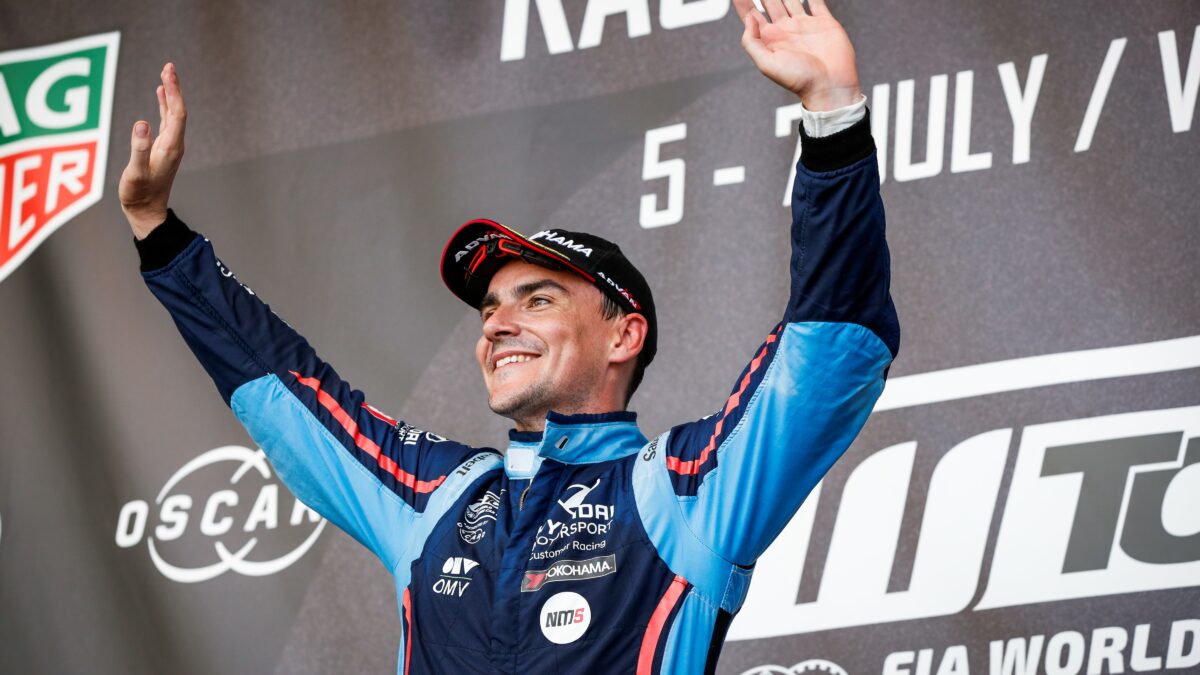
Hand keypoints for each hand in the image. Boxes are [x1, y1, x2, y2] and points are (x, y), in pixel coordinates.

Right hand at [119, 63, 186, 238]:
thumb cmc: (138, 195)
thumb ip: (138, 149)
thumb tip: (142, 123)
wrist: (146, 213)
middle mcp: (174, 145)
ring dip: (170, 94)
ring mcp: (169, 146)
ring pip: (173, 114)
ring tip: (166, 74)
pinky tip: (160, 95)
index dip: (174, 91)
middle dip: (174, 87)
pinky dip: (165, 105)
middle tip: (169, 66)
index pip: (177, 113)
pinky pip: (167, 121)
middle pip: (178, 110)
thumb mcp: (135, 173)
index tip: (168, 72)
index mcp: (170, 147)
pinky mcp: (162, 149)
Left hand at [733, 0, 860, 110]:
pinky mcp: (824, 22)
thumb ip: (752, 42)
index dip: (743, 2)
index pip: (751, 14)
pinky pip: (816, 0)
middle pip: (770, 1)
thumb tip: (749, 19)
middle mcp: (785, 30)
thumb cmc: (799, 80)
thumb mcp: (767, 64)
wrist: (830, 86)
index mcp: (770, 39)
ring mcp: (804, 24)